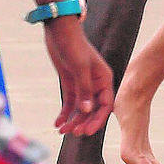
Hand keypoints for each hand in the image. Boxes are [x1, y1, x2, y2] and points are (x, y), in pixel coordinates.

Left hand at [43, 16, 113, 135]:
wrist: (59, 30)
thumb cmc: (73, 45)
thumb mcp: (79, 67)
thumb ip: (84, 89)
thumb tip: (87, 111)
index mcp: (104, 79)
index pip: (106, 105)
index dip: (98, 119)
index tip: (87, 131)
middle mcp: (95, 84)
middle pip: (93, 109)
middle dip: (84, 122)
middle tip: (73, 133)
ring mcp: (82, 84)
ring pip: (80, 108)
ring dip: (72, 120)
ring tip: (62, 131)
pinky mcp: (70, 83)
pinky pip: (69, 103)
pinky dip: (64, 113)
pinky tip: (57, 123)